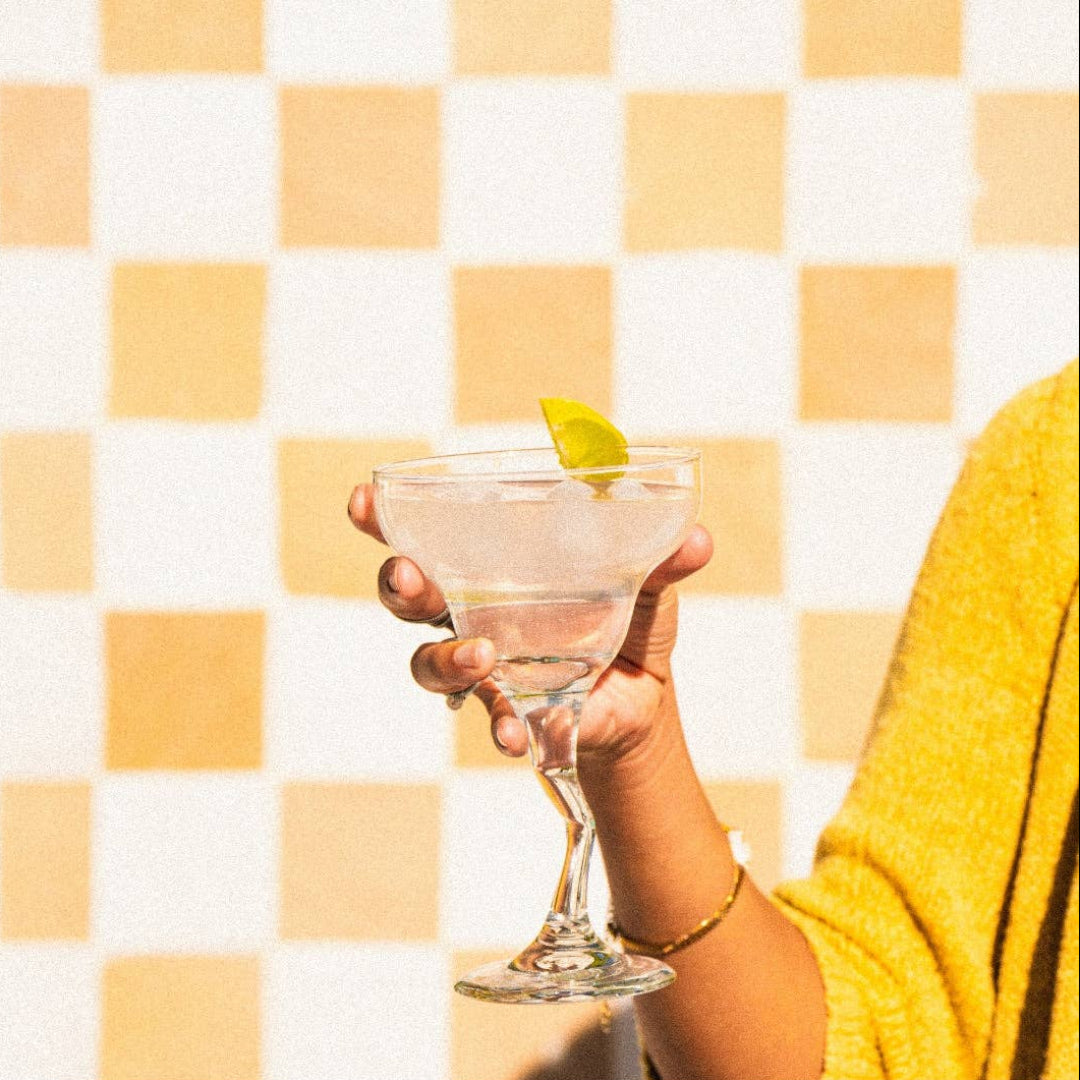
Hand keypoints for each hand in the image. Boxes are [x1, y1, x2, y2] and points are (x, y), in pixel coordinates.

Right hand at [348, 484, 711, 768]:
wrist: (646, 698)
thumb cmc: (631, 622)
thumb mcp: (649, 585)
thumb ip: (662, 560)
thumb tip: (697, 540)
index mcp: (496, 567)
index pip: (428, 536)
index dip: (386, 520)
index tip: (362, 501)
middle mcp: (476, 612)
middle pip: (410, 597)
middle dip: (398, 583)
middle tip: (409, 576)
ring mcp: (486, 664)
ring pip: (430, 663)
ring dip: (446, 659)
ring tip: (483, 656)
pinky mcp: (509, 706)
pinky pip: (487, 717)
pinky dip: (501, 725)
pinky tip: (520, 732)